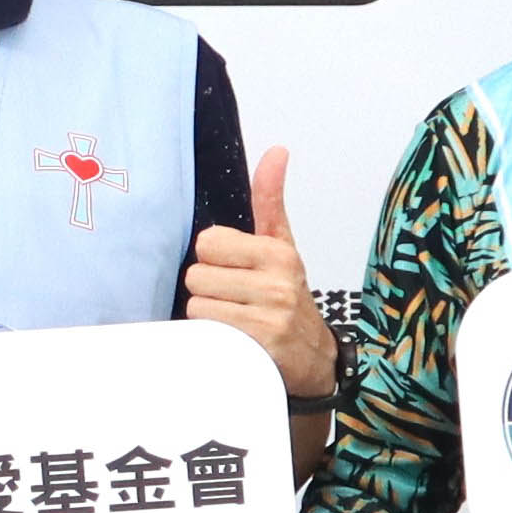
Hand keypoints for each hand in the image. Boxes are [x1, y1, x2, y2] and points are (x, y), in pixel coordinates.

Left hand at [184, 146, 334, 399]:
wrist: (314, 360)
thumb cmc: (289, 299)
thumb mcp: (282, 247)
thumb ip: (270, 201)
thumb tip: (276, 152)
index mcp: (277, 253)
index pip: (208, 242)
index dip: (214, 259)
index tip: (235, 270)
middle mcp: (276, 284)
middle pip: (197, 275)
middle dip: (209, 289)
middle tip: (234, 299)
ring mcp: (269, 318)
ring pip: (197, 304)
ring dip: (208, 316)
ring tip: (234, 319)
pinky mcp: (257, 347)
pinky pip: (206, 331)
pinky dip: (212, 337)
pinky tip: (232, 339)